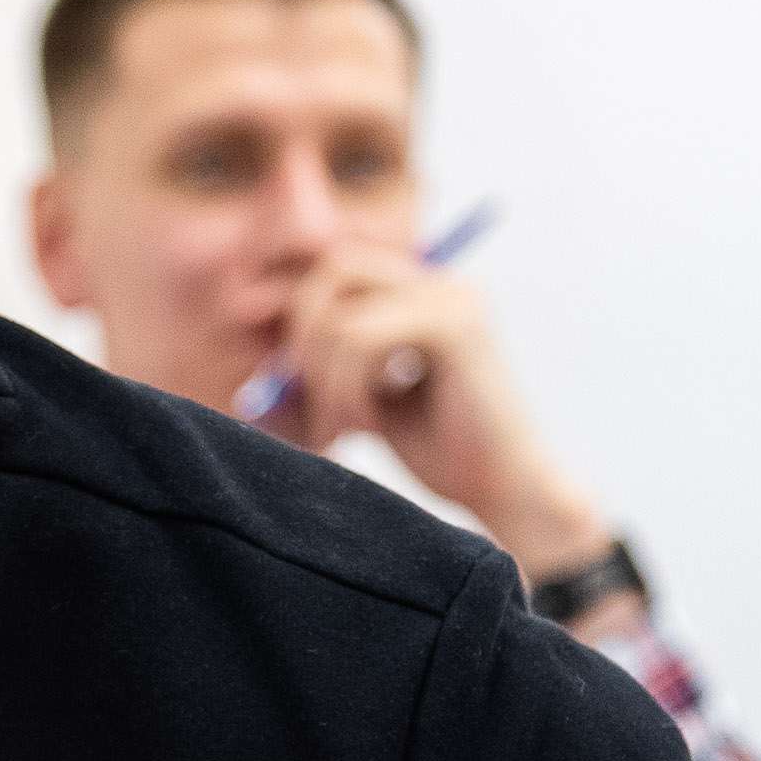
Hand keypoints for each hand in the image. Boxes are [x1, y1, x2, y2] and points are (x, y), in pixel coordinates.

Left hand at [269, 242, 613, 584]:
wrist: (508, 491)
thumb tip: (252, 357)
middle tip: (301, 394)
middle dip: (304, 333)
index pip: (341, 269)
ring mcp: (453, 299)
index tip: (283, 373)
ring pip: (341, 315)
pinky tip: (368, 425)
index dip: (301, 313)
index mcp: (428, 293)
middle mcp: (444, 284)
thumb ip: (326, 369)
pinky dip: (345, 388)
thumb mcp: (368, 402)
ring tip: (340, 428)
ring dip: (323, 380)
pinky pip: (359, 339)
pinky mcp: (454, 326)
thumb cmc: (444, 453)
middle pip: (336, 268)